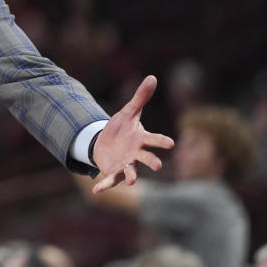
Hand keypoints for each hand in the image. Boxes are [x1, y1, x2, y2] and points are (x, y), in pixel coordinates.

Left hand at [91, 75, 173, 192]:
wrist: (106, 143)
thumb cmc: (122, 128)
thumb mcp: (128, 111)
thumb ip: (140, 97)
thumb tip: (152, 77)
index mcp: (142, 139)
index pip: (154, 140)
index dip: (162, 141)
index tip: (170, 143)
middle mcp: (137, 154)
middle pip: (147, 159)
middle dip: (152, 161)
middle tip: (158, 165)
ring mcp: (126, 165)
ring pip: (132, 172)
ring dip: (132, 176)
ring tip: (133, 181)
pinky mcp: (114, 172)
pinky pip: (110, 180)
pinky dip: (104, 185)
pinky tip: (96, 190)